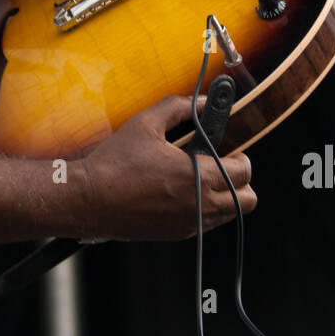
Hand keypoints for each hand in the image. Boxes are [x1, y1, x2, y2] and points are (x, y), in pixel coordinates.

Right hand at [71, 94, 256, 240]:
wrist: (88, 199)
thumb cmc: (114, 163)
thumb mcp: (146, 123)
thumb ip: (179, 107)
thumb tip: (202, 101)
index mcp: (196, 176)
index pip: (243, 172)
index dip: (241, 158)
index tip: (230, 150)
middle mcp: (198, 205)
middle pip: (246, 200)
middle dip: (240, 181)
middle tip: (221, 166)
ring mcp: (188, 224)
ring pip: (229, 215)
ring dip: (224, 197)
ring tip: (200, 178)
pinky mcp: (176, 234)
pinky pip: (207, 225)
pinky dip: (205, 209)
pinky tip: (182, 192)